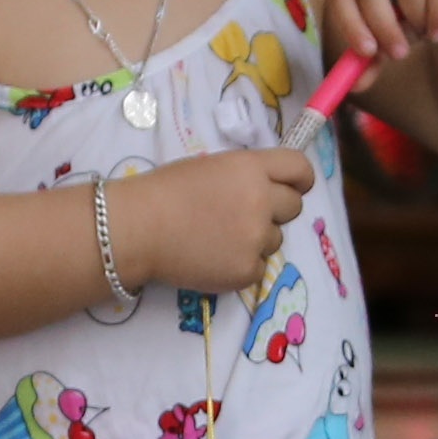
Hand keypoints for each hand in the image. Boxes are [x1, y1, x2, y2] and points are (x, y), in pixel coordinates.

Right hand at [127, 146, 314, 291]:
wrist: (137, 229)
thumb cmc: (165, 192)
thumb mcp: (211, 167)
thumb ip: (245, 175)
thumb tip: (267, 189)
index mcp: (251, 168)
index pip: (300, 169)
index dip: (300, 179)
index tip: (295, 187)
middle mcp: (262, 201)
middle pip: (294, 207)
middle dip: (275, 210)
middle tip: (244, 216)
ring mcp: (256, 238)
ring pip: (275, 239)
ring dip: (256, 239)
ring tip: (218, 237)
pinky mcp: (247, 271)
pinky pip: (257, 267)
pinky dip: (240, 265)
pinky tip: (212, 257)